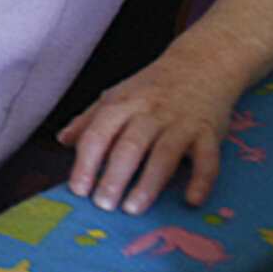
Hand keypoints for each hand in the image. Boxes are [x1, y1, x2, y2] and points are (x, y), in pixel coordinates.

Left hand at [59, 57, 236, 213]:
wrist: (201, 63)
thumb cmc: (153, 87)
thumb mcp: (117, 96)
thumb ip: (90, 119)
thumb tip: (63, 140)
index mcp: (122, 105)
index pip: (97, 134)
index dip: (85, 162)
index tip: (78, 189)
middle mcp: (150, 113)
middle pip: (129, 146)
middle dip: (114, 177)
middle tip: (103, 204)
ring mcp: (181, 123)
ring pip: (163, 154)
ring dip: (149, 184)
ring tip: (133, 208)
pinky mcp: (209, 133)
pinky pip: (208, 158)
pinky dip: (202, 180)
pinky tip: (192, 200)